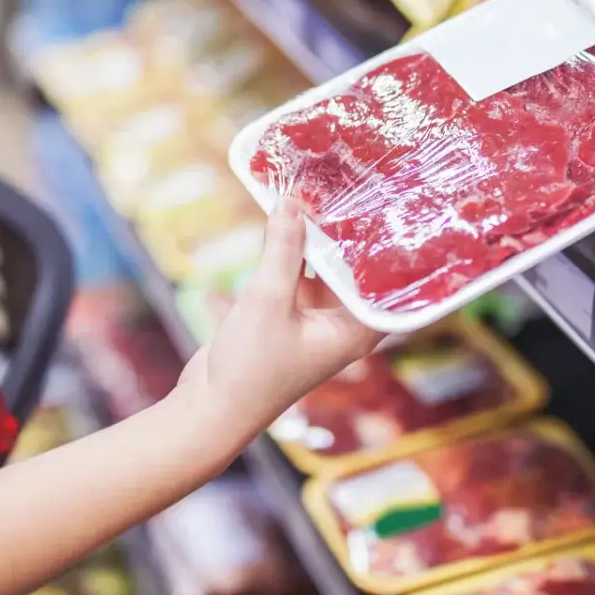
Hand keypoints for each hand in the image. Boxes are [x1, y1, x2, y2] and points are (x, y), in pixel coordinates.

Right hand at [181, 198, 383, 429]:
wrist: (210, 410)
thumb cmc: (250, 369)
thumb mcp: (268, 300)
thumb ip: (283, 250)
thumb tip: (292, 202)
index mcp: (355, 331)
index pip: (385, 280)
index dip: (385, 244)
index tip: (384, 203)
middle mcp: (340, 326)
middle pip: (351, 270)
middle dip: (344, 234)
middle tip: (348, 184)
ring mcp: (312, 322)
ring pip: (319, 270)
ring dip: (312, 240)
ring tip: (315, 192)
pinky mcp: (285, 318)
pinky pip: (293, 277)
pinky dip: (287, 254)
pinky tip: (281, 219)